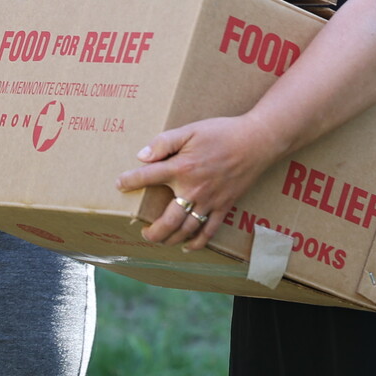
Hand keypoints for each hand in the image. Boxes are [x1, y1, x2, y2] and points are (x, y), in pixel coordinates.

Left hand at [114, 115, 281, 250]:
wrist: (256, 141)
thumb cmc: (222, 132)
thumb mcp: (190, 130)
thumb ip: (164, 142)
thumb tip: (142, 156)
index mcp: (182, 168)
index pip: (148, 177)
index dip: (130, 181)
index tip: (119, 184)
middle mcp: (194, 190)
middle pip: (168, 220)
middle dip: (152, 231)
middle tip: (143, 233)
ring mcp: (210, 201)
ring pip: (186, 229)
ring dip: (170, 239)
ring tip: (160, 240)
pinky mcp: (224, 206)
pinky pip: (209, 231)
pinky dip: (197, 242)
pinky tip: (187, 246)